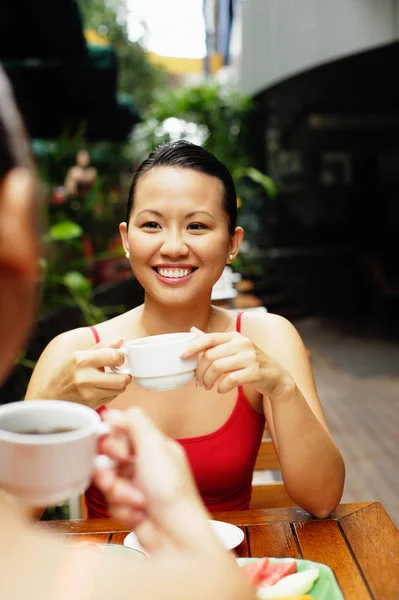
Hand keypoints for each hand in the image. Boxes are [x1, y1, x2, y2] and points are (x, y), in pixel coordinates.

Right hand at [40, 339, 130, 409]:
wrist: (51, 397)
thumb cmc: (66, 374)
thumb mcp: (78, 356)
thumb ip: (101, 348)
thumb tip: (120, 341)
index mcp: (82, 360)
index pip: (114, 357)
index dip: (121, 357)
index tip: (118, 359)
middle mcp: (85, 377)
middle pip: (122, 379)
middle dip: (124, 375)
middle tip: (119, 372)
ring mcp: (88, 393)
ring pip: (120, 389)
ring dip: (118, 385)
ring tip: (109, 380)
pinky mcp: (91, 405)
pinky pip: (112, 398)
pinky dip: (111, 393)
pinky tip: (102, 389)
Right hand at [94, 408, 211, 555]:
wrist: (176, 535)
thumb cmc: (172, 491)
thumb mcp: (154, 448)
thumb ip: (135, 424)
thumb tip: (115, 412)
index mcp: (154, 446)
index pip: (122, 432)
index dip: (112, 441)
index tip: (114, 450)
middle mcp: (145, 464)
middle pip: (109, 458)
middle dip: (110, 470)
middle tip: (116, 475)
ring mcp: (137, 486)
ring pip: (108, 482)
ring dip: (119, 493)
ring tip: (136, 501)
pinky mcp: (130, 507)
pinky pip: (111, 502)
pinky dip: (123, 509)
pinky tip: (139, 514)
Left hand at [182, 327, 294, 399]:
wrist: (277, 377)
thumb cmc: (251, 363)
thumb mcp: (234, 349)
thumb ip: (213, 342)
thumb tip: (192, 330)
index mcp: (235, 336)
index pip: (210, 338)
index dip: (194, 346)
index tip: (182, 355)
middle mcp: (243, 343)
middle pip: (210, 356)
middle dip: (200, 371)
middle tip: (198, 382)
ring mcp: (250, 357)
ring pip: (218, 368)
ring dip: (208, 380)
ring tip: (207, 387)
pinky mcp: (255, 372)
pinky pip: (231, 380)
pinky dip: (221, 387)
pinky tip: (220, 390)